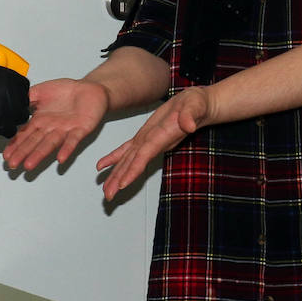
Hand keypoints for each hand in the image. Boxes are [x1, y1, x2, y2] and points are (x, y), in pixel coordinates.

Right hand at [0, 57, 30, 135]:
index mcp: (8, 77)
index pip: (23, 85)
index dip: (18, 90)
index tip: (13, 92)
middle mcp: (11, 93)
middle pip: (24, 102)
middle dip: (17, 104)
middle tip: (8, 106)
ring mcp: (7, 110)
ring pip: (20, 117)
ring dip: (14, 117)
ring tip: (4, 118)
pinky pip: (10, 130)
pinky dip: (5, 130)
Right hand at [3, 78, 110, 170]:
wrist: (90, 89)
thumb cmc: (68, 91)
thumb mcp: (41, 90)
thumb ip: (28, 97)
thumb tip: (13, 103)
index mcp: (41, 120)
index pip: (25, 135)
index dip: (15, 145)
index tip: (7, 154)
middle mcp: (51, 128)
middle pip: (34, 142)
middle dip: (22, 154)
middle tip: (13, 164)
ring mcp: (65, 130)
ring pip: (50, 144)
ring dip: (39, 155)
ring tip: (29, 165)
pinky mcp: (80, 129)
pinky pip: (73, 140)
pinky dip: (67, 149)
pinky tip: (61, 158)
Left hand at [96, 86, 211, 199]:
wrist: (199, 105)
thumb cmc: (198, 104)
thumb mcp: (196, 105)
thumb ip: (191, 115)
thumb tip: (189, 124)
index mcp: (162, 137)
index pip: (145, 156)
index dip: (133, 170)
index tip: (123, 184)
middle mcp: (154, 143)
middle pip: (133, 165)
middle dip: (120, 181)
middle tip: (108, 196)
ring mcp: (149, 142)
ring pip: (128, 161)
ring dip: (116, 175)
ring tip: (105, 189)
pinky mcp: (146, 136)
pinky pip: (127, 150)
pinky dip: (114, 157)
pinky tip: (102, 165)